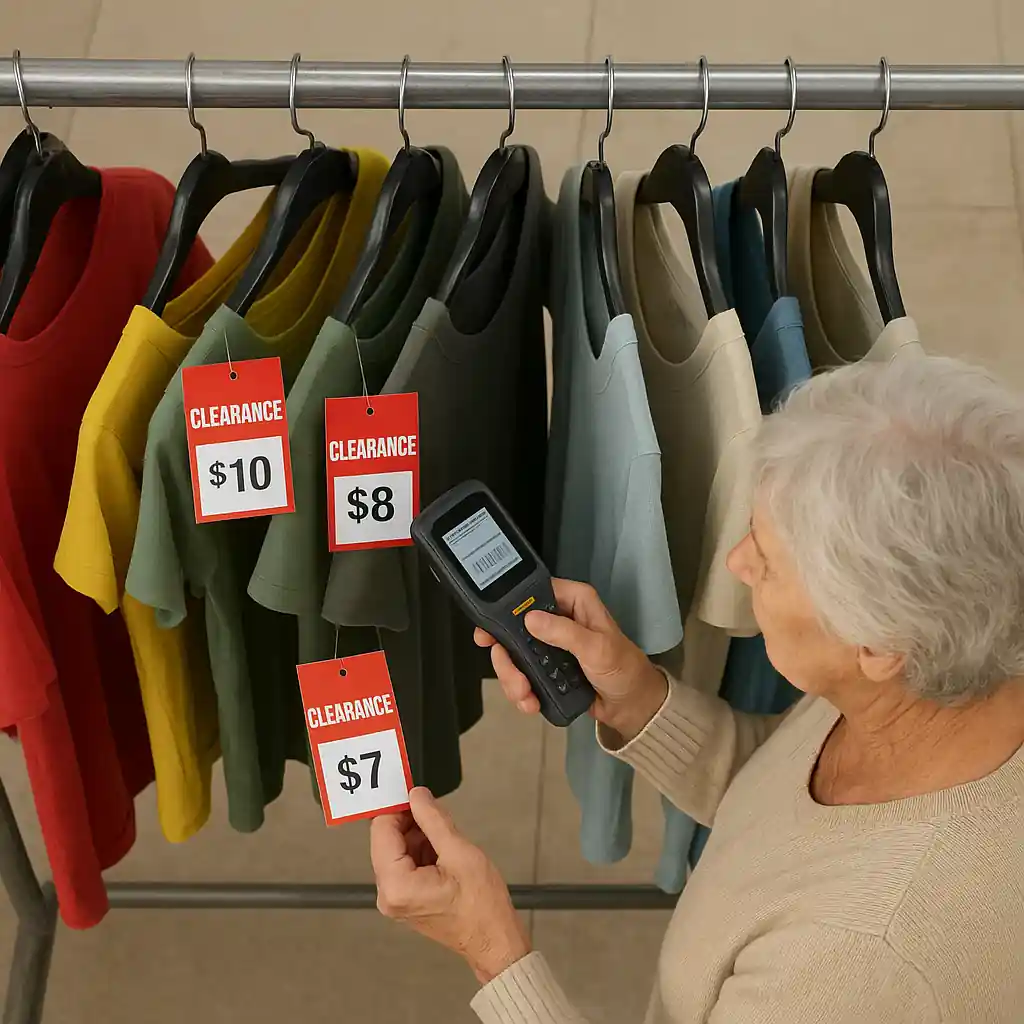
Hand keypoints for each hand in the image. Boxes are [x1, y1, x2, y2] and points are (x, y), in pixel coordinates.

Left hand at [371, 787, 530, 983]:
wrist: (494, 940)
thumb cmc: (482, 907)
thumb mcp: (459, 852)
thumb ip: (433, 819)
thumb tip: (416, 795)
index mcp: (396, 885)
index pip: (381, 830)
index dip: (398, 807)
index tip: (414, 793)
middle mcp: (388, 895)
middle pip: (387, 840)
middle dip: (411, 823)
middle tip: (437, 816)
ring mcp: (395, 899)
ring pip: (397, 850)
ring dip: (419, 837)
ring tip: (446, 844)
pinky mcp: (404, 900)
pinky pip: (404, 864)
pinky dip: (421, 852)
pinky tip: (443, 855)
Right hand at [474, 578, 667, 742]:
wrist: (630, 704)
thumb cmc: (623, 669)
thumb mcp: (596, 648)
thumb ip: (565, 632)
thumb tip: (530, 619)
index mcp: (573, 601)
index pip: (532, 592)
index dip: (507, 608)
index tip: (490, 632)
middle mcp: (558, 618)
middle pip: (514, 628)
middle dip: (509, 658)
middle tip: (514, 677)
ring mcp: (549, 644)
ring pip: (514, 655)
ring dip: (513, 679)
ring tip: (525, 696)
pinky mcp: (546, 667)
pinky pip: (521, 674)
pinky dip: (521, 691)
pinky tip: (531, 701)